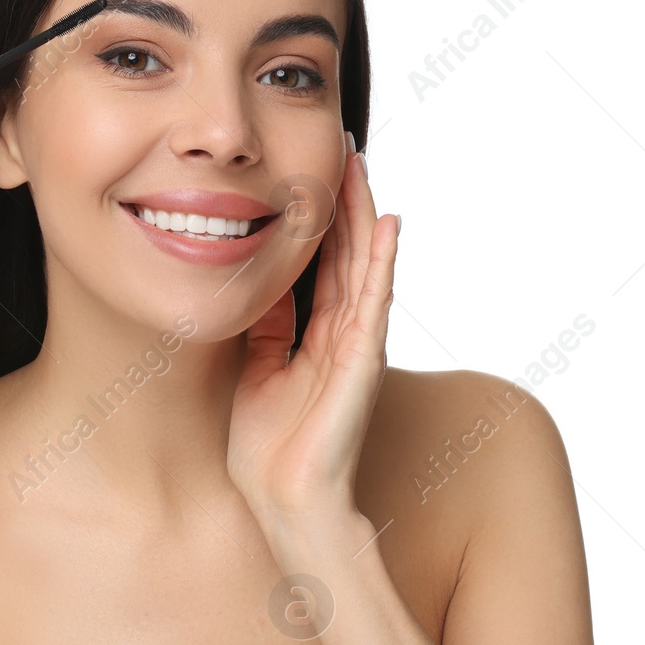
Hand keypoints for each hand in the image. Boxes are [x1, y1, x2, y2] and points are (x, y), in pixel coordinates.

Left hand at [227, 132, 399, 525]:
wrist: (283, 499)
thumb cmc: (268, 448)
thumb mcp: (255, 370)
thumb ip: (264, 328)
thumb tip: (255, 283)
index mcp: (316, 336)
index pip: (320, 263)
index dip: (317, 218)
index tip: (310, 170)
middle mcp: (343, 333)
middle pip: (345, 252)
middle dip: (343, 200)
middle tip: (341, 146)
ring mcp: (357, 344)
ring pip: (363, 264)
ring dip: (364, 213)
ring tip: (362, 165)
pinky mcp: (363, 360)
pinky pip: (374, 301)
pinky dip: (381, 261)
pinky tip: (388, 224)